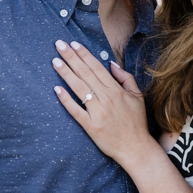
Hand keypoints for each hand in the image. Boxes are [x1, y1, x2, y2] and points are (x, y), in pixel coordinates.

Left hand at [52, 40, 154, 167]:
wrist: (136, 148)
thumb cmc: (136, 122)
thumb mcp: (137, 97)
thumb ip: (126, 78)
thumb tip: (111, 64)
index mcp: (116, 90)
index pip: (96, 68)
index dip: (84, 55)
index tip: (73, 44)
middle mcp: (106, 99)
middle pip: (85, 74)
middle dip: (71, 58)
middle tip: (58, 45)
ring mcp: (97, 112)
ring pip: (78, 88)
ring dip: (65, 73)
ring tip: (55, 61)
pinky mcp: (91, 126)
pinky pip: (75, 110)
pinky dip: (66, 100)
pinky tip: (56, 89)